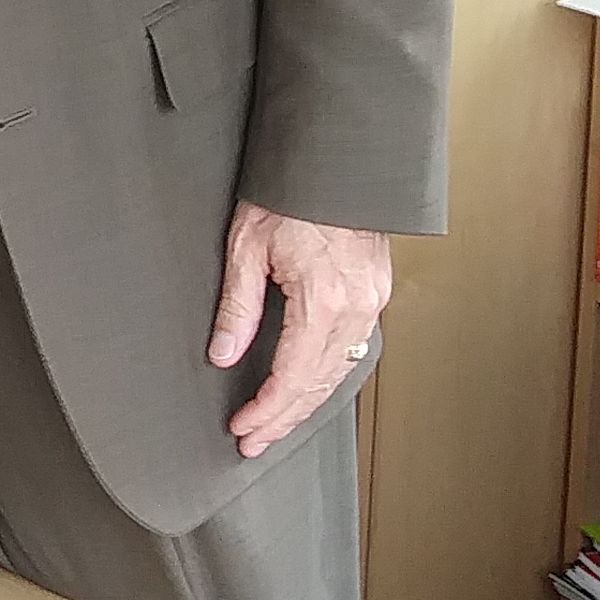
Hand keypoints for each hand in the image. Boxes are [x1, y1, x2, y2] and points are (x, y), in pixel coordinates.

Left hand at [206, 200, 392, 457]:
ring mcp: (372, 301)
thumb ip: (237, 308)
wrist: (334, 159)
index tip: (242, 428)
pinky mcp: (376, 292)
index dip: (266, 410)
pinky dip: (327, 375)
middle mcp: (356, 307)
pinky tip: (307, 386)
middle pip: (319, 384)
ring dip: (307, 402)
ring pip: (340, 371)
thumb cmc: (289, 192)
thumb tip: (223, 355)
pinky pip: (353, 349)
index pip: (292, 377)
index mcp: (323, 299)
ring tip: (275, 423)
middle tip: (253, 441)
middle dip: (284, 419)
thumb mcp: (246, 246)